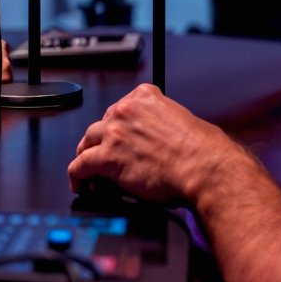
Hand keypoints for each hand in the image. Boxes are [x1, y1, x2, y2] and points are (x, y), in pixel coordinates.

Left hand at [68, 83, 228, 204]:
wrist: (203, 168)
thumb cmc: (201, 151)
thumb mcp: (182, 119)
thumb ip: (161, 121)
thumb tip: (159, 137)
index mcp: (145, 97)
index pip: (120, 108)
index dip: (117, 126)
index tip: (117, 137)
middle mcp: (126, 110)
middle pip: (101, 124)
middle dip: (101, 140)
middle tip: (103, 155)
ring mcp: (115, 133)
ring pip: (87, 142)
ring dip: (86, 155)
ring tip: (88, 172)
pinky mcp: (108, 157)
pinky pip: (81, 165)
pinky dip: (77, 176)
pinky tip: (81, 184)